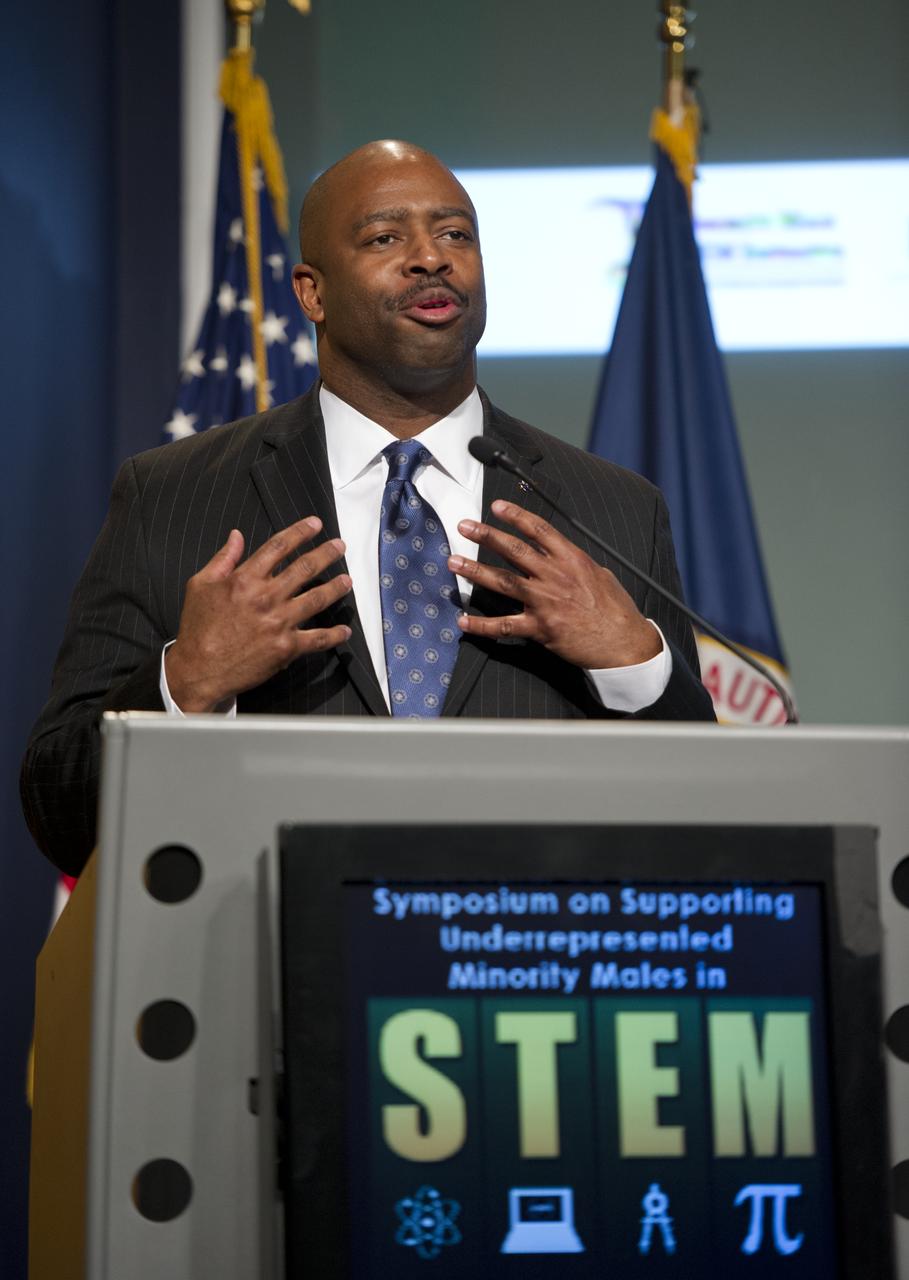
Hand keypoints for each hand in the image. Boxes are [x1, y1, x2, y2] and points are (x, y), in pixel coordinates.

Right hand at [164, 517, 351, 711]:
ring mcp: (279, 622)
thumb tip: (237, 535)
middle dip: (325, 554)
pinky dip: (334, 635)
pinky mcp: (287, 648)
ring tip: (348, 580)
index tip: (315, 524)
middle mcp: (266, 597)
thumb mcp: (200, 585)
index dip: (299, 532)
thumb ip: (222, 559)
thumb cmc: (197, 628)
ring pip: (316, 599)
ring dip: (336, 588)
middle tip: (340, 546)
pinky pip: (317, 639)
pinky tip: (344, 630)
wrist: (199, 670)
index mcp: (245, 579)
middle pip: (304, 568)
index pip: (278, 547)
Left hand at [450, 499, 660, 670]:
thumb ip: (577, 564)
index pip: (539, 530)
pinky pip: (504, 625)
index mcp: (572, 559)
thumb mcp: (600, 575)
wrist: (623, 643)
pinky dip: (481, 625)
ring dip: (475, 571)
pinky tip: (463, 620)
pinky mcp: (540, 628)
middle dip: (487, 536)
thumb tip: (562, 556)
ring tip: (454, 563)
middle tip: (465, 526)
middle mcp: (555, 576)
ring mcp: (545, 602)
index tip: (497, 507)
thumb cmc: (615, 610)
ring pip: (503, 581)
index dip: (516, 516)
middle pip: (514, 550)